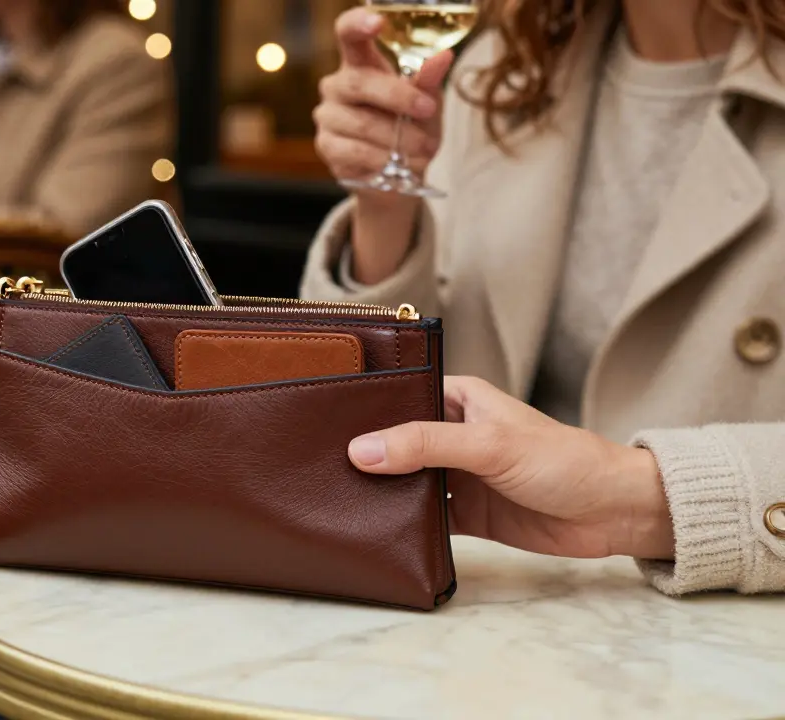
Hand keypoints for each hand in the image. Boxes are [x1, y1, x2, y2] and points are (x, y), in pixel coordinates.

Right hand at [315, 8, 452, 197]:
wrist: (397, 176)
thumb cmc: (410, 130)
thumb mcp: (426, 103)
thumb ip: (428, 82)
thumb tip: (443, 58)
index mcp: (360, 63)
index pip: (347, 33)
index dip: (358, 24)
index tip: (378, 23)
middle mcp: (337, 85)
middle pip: (359, 82)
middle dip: (398, 97)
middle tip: (427, 109)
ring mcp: (327, 115)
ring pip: (361, 122)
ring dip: (398, 137)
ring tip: (424, 148)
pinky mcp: (326, 145)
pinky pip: (355, 150)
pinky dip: (383, 158)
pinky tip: (399, 164)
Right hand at [348, 377, 675, 560]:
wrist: (614, 513)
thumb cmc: (563, 460)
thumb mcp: (487, 445)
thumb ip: (423, 445)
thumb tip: (360, 451)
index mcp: (458, 398)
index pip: (399, 398)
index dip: (364, 410)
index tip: (323, 423)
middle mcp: (453, 433)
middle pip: (396, 444)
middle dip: (365, 457)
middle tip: (319, 467)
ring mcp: (458, 475)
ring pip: (405, 483)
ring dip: (382, 494)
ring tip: (337, 501)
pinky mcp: (466, 514)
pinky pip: (424, 520)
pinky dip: (404, 526)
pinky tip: (376, 532)